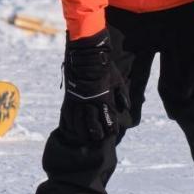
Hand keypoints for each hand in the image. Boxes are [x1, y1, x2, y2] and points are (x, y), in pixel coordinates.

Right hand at [59, 29, 128, 143]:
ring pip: (78, 123)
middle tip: (98, 138)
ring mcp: (77, 101)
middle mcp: (90, 102)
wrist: (87, 55)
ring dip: (82, 132)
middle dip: (96, 133)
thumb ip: (122, 95)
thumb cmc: (105, 67)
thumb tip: (126, 107)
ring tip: (85, 138)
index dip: (111, 128)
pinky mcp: (68, 98)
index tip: (113, 133)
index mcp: (103, 99)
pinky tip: (71, 129)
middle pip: (92, 124)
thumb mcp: (118, 80)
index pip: (108, 118)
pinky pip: (67, 115)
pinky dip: (69, 123)